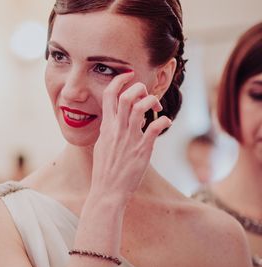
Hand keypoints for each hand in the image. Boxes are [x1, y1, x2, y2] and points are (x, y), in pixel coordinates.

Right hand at [90, 71, 170, 202]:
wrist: (108, 190)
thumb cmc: (105, 169)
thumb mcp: (101, 144)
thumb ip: (109, 130)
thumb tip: (115, 120)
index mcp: (106, 126)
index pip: (109, 94)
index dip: (120, 80)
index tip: (128, 75)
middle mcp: (117, 129)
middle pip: (127, 96)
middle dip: (140, 88)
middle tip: (146, 94)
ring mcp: (130, 138)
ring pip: (141, 107)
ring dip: (152, 101)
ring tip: (157, 107)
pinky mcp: (143, 148)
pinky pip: (156, 127)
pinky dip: (164, 120)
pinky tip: (165, 122)